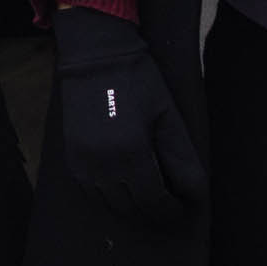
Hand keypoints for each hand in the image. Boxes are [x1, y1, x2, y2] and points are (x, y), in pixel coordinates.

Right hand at [49, 8, 203, 219]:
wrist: (95, 54)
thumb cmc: (138, 81)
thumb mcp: (168, 117)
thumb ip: (182, 159)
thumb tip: (195, 193)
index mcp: (132, 153)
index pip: (155, 202)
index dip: (172, 210)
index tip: (182, 207)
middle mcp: (103, 163)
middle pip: (132, 208)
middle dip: (153, 211)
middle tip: (168, 204)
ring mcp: (83, 161)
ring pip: (110, 204)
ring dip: (131, 206)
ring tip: (147, 196)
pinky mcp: (71, 155)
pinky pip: (91, 191)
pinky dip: (109, 195)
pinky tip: (123, 185)